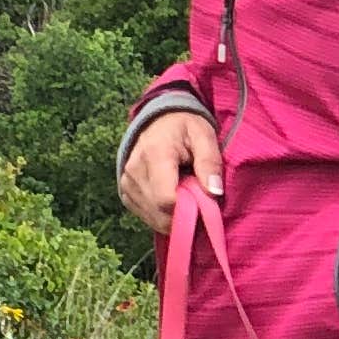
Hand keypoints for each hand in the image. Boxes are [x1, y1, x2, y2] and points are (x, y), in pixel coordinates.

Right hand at [118, 109, 223, 234]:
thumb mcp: (204, 136)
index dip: (188, 208)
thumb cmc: (185, 128)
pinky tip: (169, 197)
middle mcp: (135, 170)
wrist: (160, 120)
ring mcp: (127, 182)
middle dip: (182, 213)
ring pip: (152, 217)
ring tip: (182, 192)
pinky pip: (145, 215)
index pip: (166, 200)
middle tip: (195, 196)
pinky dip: (160, 214)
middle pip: (159, 212)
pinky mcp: (125, 191)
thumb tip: (214, 193)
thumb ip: (210, 162)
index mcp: (155, 154)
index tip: (202, 200)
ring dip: (172, 215)